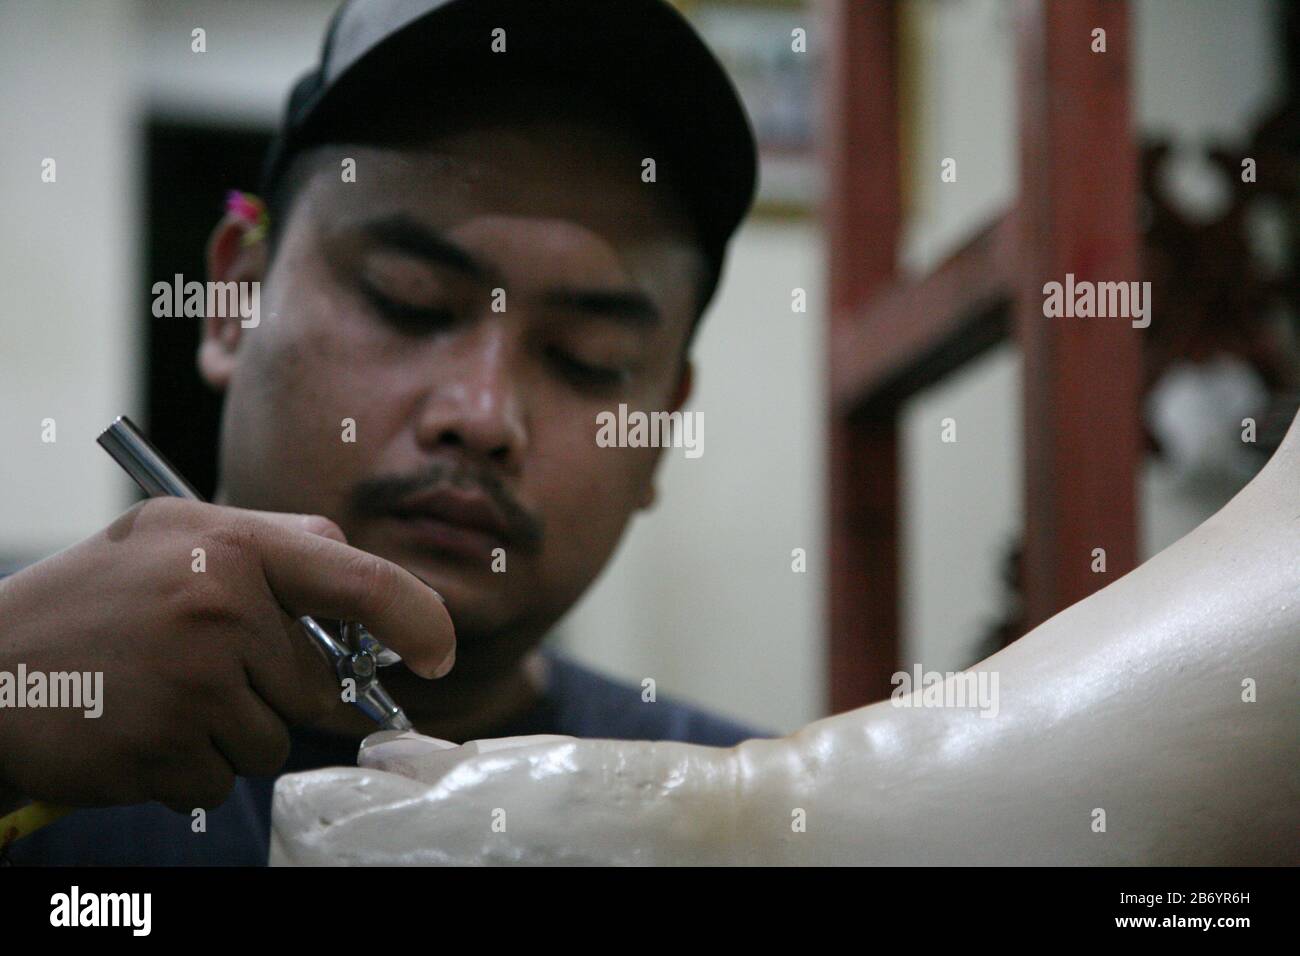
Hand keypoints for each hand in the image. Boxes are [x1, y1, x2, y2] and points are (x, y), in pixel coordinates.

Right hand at [0, 498, 454, 811]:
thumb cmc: (91, 596)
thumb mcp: (175, 531)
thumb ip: (273, 541)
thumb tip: (354, 568)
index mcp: (235, 550)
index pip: (365, 583)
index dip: (420, 619)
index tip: (440, 654)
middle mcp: (223, 613)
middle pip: (321, 685)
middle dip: (283, 689)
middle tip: (213, 667)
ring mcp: (194, 686)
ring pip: (275, 739)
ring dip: (234, 730)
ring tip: (166, 693)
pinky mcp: (165, 750)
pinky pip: (224, 778)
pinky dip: (193, 765)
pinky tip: (144, 727)